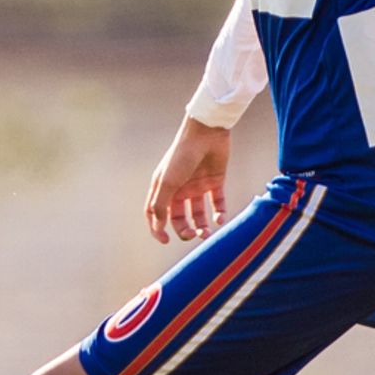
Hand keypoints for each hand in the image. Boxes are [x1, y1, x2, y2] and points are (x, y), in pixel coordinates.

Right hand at [145, 117, 230, 243]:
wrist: (207, 133)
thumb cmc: (182, 155)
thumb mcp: (167, 182)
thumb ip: (160, 205)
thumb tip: (157, 226)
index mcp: (163, 187)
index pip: (155, 213)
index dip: (157, 228)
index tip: (165, 241)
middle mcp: (179, 188)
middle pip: (179, 218)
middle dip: (184, 230)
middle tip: (192, 235)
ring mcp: (197, 186)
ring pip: (199, 214)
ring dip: (202, 226)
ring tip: (206, 233)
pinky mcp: (215, 182)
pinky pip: (217, 203)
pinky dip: (219, 213)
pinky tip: (219, 218)